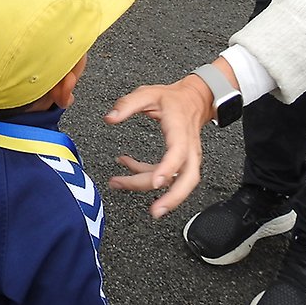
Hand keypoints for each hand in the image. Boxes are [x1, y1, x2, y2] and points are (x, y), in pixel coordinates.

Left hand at [104, 74, 214, 217]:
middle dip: (173, 198)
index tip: (156, 182)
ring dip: (150, 189)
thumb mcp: (148, 94)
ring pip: (178, 183)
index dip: (167, 169)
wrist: (195, 99)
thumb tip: (110, 118)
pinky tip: (127, 168)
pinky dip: (145, 176)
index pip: (177, 153)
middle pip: (187, 178)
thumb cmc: (172, 99)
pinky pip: (166, 176)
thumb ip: (127, 104)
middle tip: (155, 211)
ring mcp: (188, 157)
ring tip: (121, 184)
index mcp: (180, 130)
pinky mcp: (182, 162)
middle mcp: (188, 148)